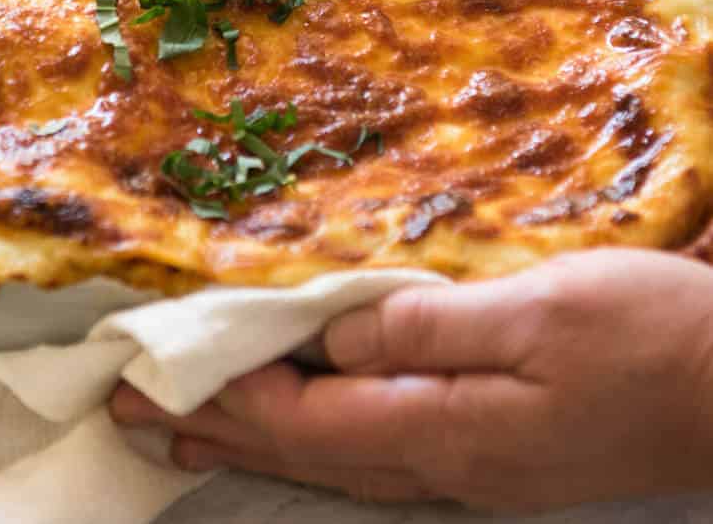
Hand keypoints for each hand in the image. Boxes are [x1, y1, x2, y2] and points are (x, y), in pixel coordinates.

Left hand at [111, 249, 712, 509]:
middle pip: (307, 451)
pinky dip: (316, 448)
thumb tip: (342, 338)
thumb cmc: (650, 337)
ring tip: (184, 436)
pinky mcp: (495, 460)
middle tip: (130, 411)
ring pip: (335, 465)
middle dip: (216, 428)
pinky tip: (304, 443)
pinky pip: (374, 461)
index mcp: (450, 425)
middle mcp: (448, 463)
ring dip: (256, 446)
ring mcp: (472, 471)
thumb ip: (434, 328)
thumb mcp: (543, 310)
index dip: (229, 392)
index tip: (156, 367)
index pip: (309, 416)